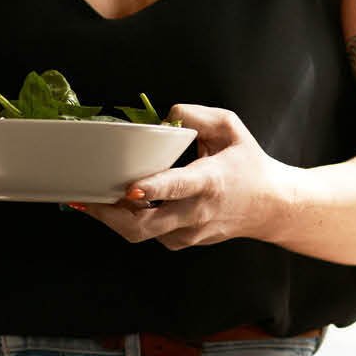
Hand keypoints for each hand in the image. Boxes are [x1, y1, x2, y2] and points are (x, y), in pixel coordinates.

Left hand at [73, 105, 292, 249]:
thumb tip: (167, 113)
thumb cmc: (248, 164)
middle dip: (110, 214)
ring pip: (141, 234)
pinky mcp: (183, 242)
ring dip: (113, 218)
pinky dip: (129, 221)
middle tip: (84, 197)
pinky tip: (117, 205)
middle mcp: (197, 212)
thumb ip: (198, 115)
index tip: (129, 188)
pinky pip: (148, 235)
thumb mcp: (230, 128)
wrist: (271, 206)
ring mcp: (189, 233)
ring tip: (89, 199)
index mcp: (209, 181)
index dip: (152, 189)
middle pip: (146, 225)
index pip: (178, 188)